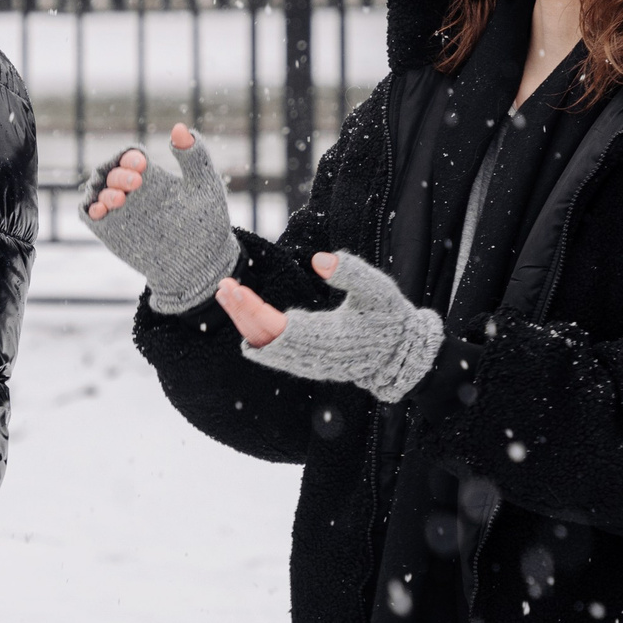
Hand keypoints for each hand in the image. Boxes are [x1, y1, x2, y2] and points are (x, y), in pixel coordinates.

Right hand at [75, 122, 238, 312]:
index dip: (130, 156)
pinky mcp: (110, 232)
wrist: (200, 266)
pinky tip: (102, 209)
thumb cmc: (206, 225)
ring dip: (103, 189)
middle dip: (118, 173)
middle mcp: (132, 192)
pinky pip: (90, 214)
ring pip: (97, 189)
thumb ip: (194, 156)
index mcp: (152, 177)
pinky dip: (90, 207)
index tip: (142, 165)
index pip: (129, 156)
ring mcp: (119, 212)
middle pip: (110, 170)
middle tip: (137, 182)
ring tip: (119, 199)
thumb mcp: (204, 187)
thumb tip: (180, 127)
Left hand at [226, 251, 443, 403]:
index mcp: (326, 338)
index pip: (277, 327)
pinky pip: (274, 351)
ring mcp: (308, 363)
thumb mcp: (377, 290)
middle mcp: (312, 355)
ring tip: (226, 294)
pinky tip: (243, 314)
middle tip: (223, 286)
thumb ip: (351, 272)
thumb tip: (318, 259)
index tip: (234, 289)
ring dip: (244, 321)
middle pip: (264, 337)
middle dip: (240, 312)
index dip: (252, 310)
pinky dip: (255, 332)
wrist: (399, 356)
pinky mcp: (307, 363)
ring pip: (266, 345)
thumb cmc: (389, 318)